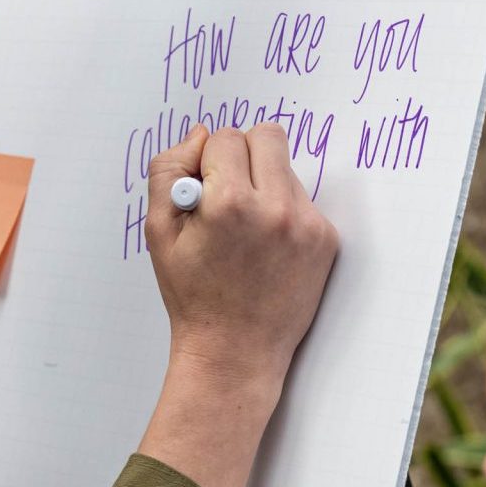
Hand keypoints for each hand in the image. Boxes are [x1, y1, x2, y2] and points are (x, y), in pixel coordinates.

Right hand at [135, 123, 339, 486]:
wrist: (234, 352)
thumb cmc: (193, 295)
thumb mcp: (159, 231)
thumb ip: (170, 170)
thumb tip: (200, 135)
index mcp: (230, 203)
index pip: (225, 136)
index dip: (207, 159)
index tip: (203, 190)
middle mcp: (275, 208)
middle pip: (266, 136)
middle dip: (242, 155)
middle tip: (227, 193)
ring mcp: (307, 224)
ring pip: (286, 166)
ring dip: (264, 182)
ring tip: (245, 228)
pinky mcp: (326, 239)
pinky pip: (302, 198)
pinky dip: (283, 210)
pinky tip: (267, 246)